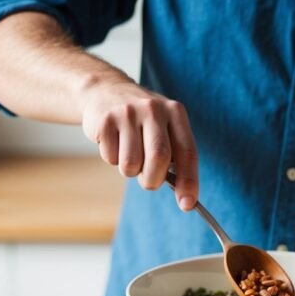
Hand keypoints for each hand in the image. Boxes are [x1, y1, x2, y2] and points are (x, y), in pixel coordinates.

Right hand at [81, 79, 198, 210]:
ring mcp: (128, 113)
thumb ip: (174, 156)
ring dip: (130, 171)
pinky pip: (111, 158)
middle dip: (153, 179)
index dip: (189, 181)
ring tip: (129, 154)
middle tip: (149, 181)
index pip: (187, 152)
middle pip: (159, 158)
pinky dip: (112, 159)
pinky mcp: (105, 120)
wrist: (105, 90)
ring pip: (131, 163)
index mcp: (175, 113)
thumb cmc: (142, 121)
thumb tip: (185, 197)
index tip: (187, 204)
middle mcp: (154, 109)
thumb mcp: (164, 128)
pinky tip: (114, 142)